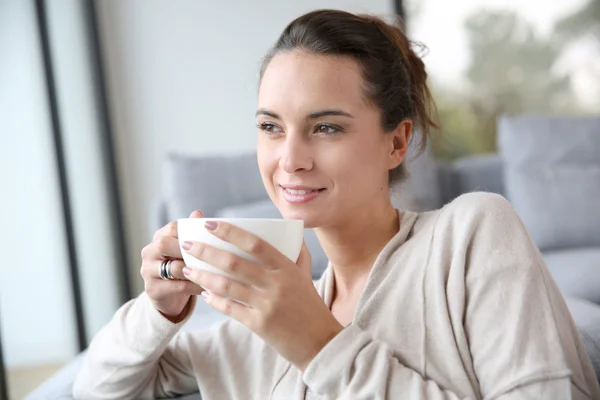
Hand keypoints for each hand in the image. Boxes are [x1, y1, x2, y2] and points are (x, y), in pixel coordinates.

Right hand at [140, 210, 204, 321]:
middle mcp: (149, 252)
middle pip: (165, 244)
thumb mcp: (186, 250)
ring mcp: (147, 271)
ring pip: (173, 267)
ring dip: (195, 270)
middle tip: (210, 255)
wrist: (169, 298)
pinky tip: (208, 286)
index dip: (190, 231)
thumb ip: (191, 232)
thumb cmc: (181, 267)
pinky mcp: (152, 289)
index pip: (172, 227)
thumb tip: (198, 213)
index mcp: (158, 238)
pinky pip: (177, 286)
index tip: (209, 237)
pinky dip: (195, 285)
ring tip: (214, 272)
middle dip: (188, 249)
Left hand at [181, 221, 343, 370]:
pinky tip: (205, 293)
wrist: (320, 342)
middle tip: (188, 245)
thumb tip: (290, 232)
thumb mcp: (305, 275)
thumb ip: (297, 253)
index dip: (230, 232)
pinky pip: (230, 308)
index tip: (210, 224)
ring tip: (188, 269)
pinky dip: (214, 300)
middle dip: (206, 252)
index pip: (254, 244)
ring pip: (227, 286)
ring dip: (203, 276)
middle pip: (234, 263)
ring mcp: (266, 305)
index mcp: (286, 268)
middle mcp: (276, 284)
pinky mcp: (259, 324)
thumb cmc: (311, 305)